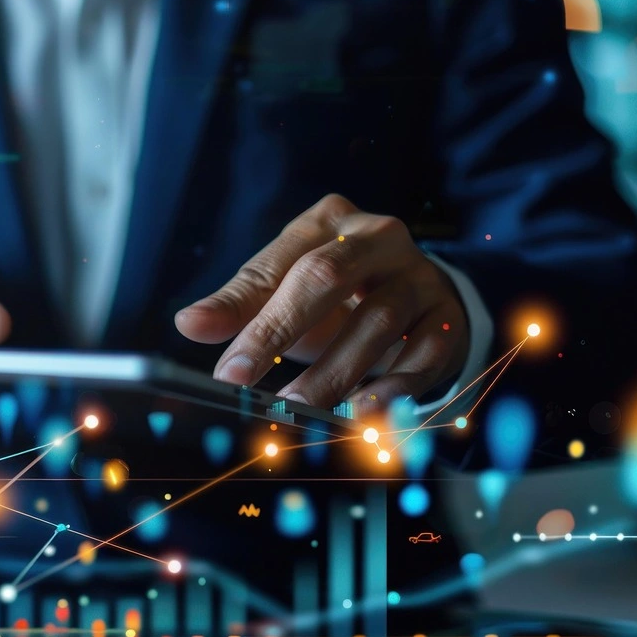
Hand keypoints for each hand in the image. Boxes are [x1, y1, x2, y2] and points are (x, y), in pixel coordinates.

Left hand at [175, 194, 468, 412]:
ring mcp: (418, 275)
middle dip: (282, 331)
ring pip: (377, 319)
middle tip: (250, 385)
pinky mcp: (446, 316)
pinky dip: (392, 388)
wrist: (418, 297)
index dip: (248, 317)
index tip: (227, 370)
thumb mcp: (285, 289)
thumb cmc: (336, 294)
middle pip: (327, 276)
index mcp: (328, 222)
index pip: (279, 265)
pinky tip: (362, 414)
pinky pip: (422, 352)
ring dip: (335, 372)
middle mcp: (378, 238)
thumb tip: (190, 322)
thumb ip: (239, 305)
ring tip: (300, 410)